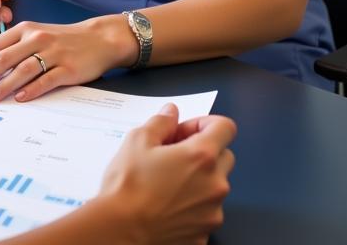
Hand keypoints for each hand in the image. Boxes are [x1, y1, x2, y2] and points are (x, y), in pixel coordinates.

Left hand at [0, 15, 136, 101]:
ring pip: (22, 69)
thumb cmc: (61, 40)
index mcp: (23, 29)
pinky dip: (32, 89)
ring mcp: (53, 52)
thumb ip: (13, 48)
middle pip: (2, 58)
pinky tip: (20, 99)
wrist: (99, 39)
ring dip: (3, 85)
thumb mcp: (35, 36)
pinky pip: (47, 79)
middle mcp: (35, 38)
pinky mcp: (69, 68)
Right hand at [97, 104, 235, 243]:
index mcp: (202, 156)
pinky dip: (193, 206)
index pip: (225, 128)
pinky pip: (206, 212)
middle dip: (204, 151)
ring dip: (199, 179)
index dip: (205, 123)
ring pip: (215, 186)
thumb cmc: (128, 185)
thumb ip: (161, 122)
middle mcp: (215, 184)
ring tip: (167, 182)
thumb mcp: (138, 141)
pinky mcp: (205, 234)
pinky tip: (167, 205)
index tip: (185, 131)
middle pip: (224, 157)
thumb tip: (171, 113)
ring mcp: (213, 213)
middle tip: (174, 154)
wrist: (120, 231)